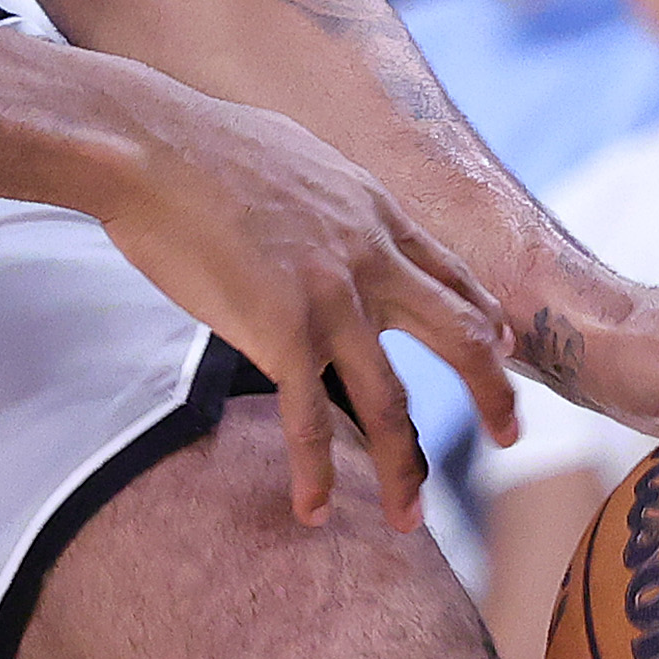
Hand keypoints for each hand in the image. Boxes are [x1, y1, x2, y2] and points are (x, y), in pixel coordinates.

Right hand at [83, 83, 515, 532]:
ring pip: (392, 405)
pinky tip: (313, 511)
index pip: (453, 275)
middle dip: (493, 393)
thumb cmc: (199, 140)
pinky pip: (309, 422)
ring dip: (404, 471)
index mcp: (374, 211)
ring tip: (408, 519)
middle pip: (460, 338)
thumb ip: (328, 189)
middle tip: (509, 437)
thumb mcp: (297, 150)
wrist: (149, 148)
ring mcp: (332, 302)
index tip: (501, 351)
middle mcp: (371, 260)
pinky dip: (314, 475)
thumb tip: (322, 196)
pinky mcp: (282, 334)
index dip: (484, 318)